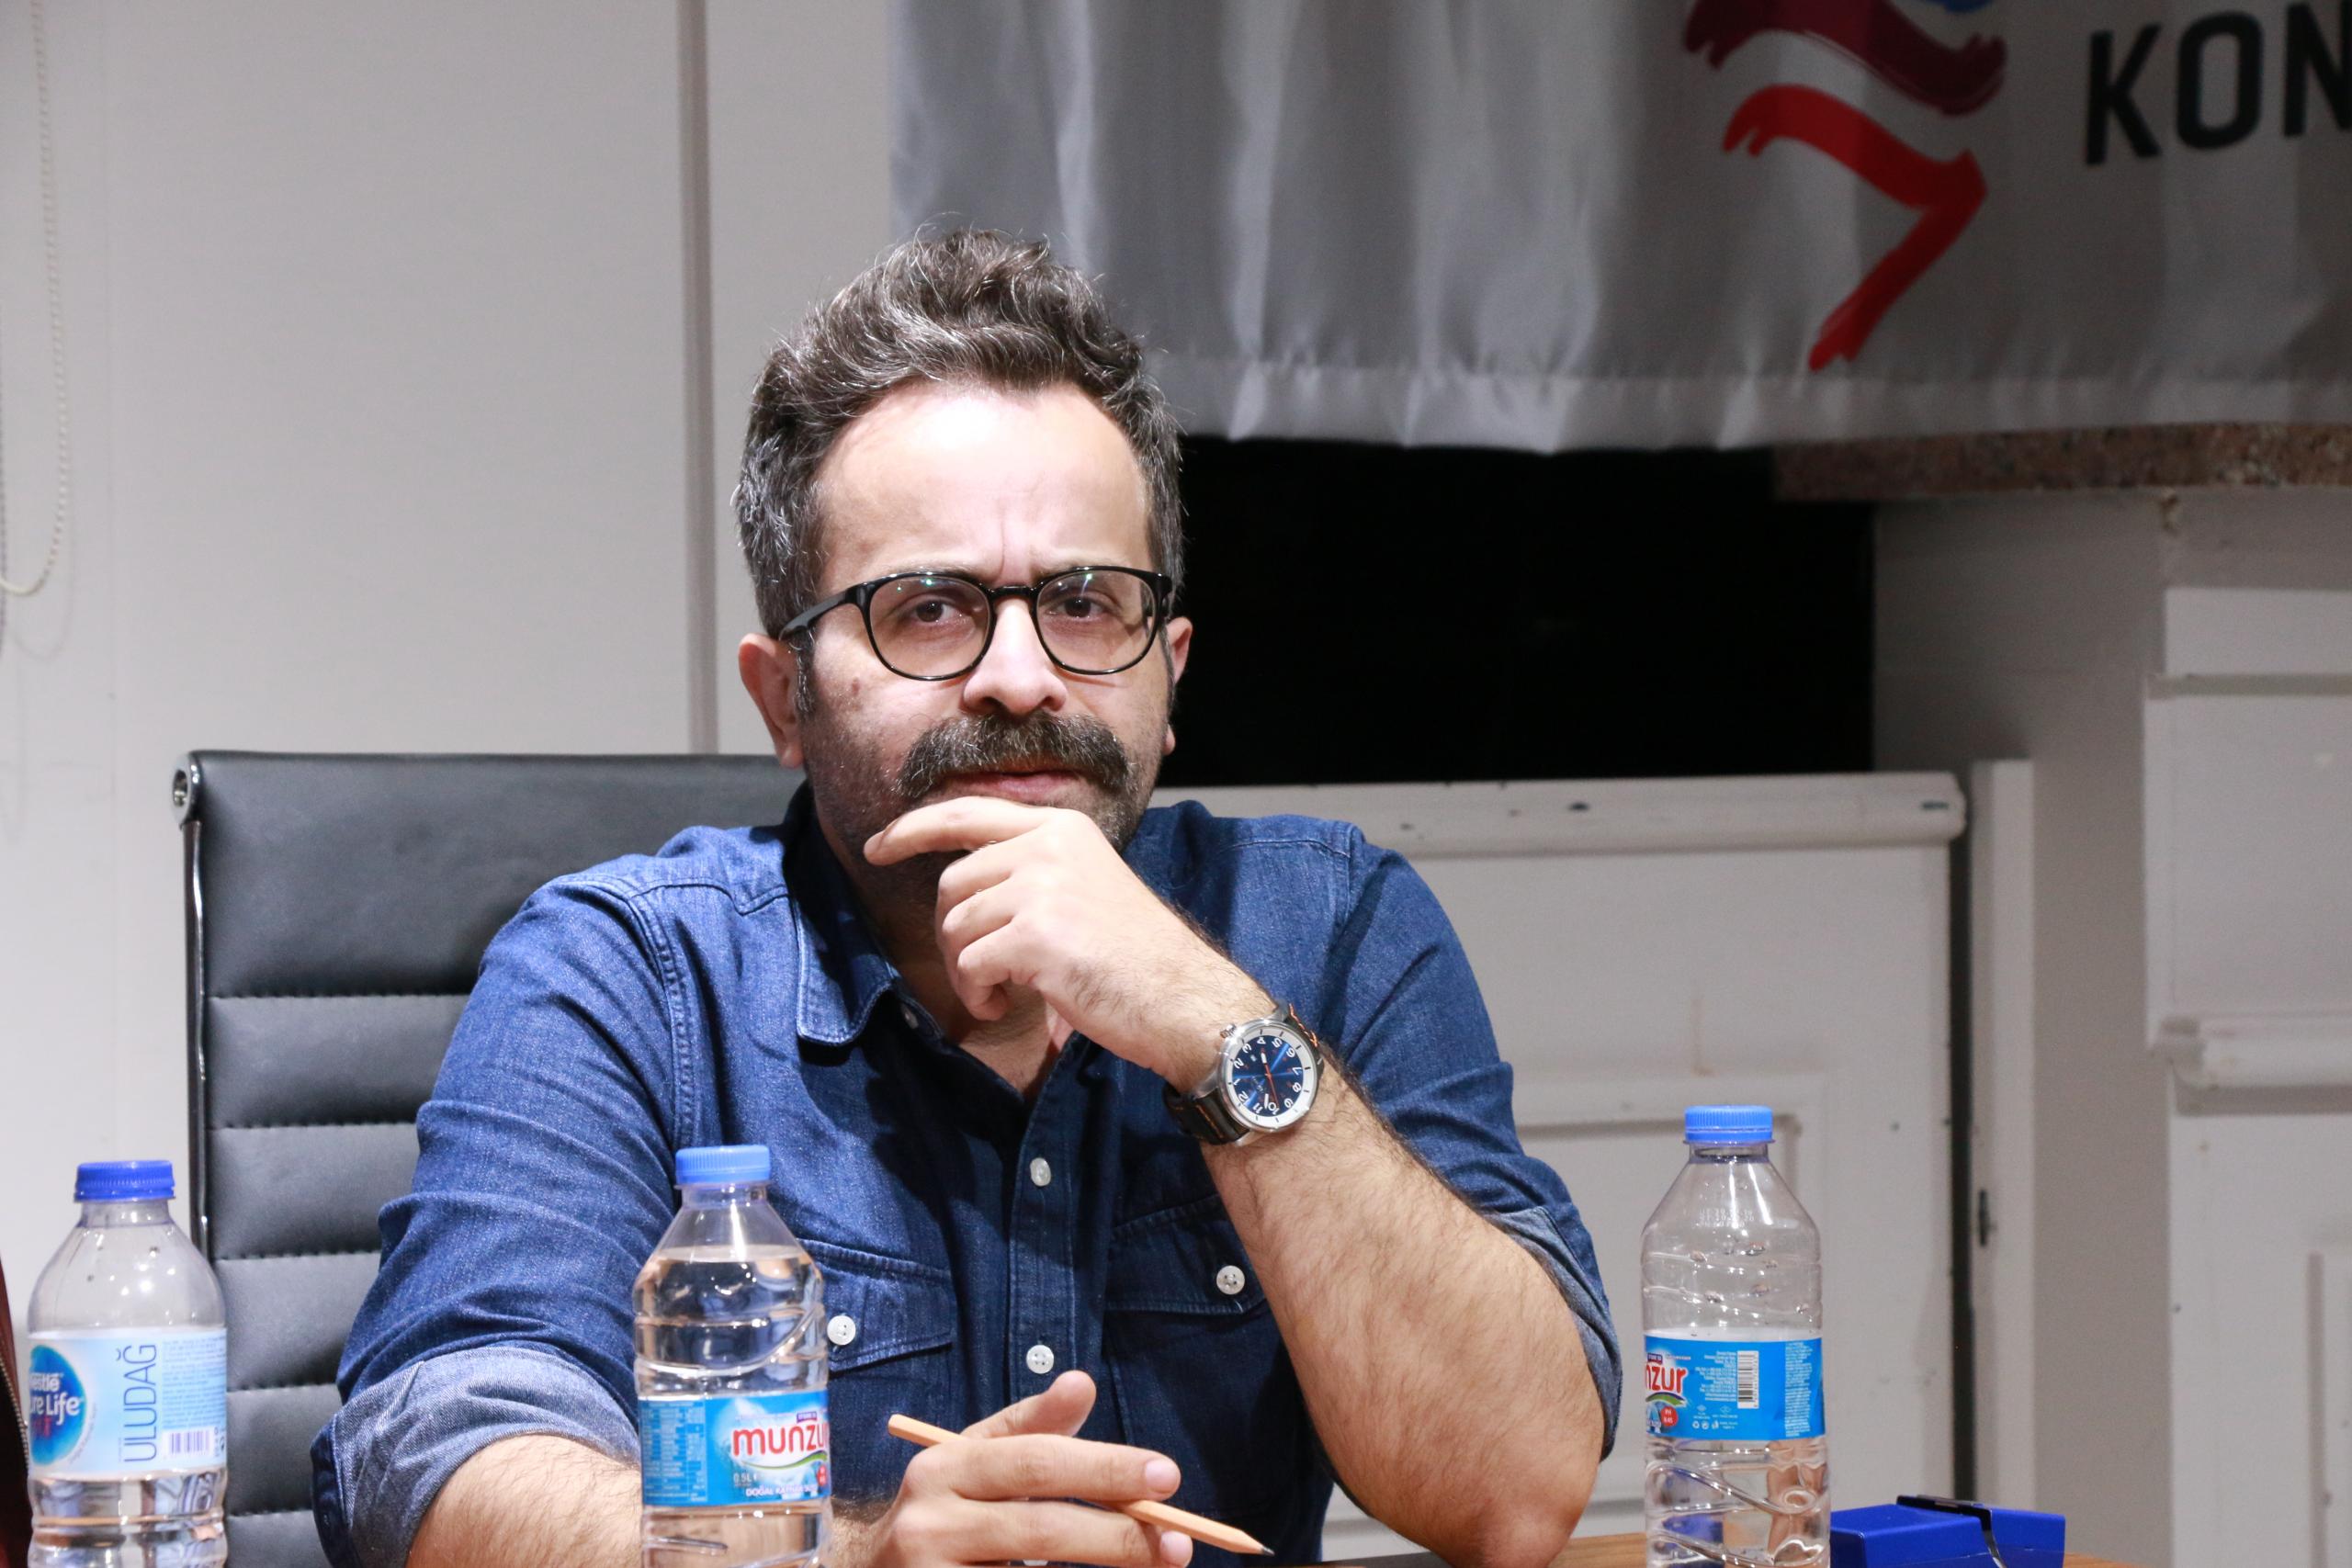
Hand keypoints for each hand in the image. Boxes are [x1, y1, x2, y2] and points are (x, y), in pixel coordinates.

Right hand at [855, 1371, 1192, 1567]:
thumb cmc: (944, 1515)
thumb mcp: (976, 1462)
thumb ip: (1032, 1429)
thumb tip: (1082, 1383)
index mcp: (944, 1467)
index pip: (1036, 1461)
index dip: (1105, 1469)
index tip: (1167, 1475)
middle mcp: (928, 1522)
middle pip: (1042, 1529)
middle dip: (1119, 1536)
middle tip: (1179, 1542)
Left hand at [865, 798, 1267, 1082]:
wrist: (1185, 998)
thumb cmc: (1136, 957)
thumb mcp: (1086, 885)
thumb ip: (1031, 871)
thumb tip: (960, 890)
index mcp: (1060, 827)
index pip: (967, 813)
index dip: (912, 830)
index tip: (877, 848)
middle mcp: (1048, 845)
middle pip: (952, 883)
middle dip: (953, 935)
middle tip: (985, 972)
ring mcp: (1042, 886)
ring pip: (956, 926)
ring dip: (968, 971)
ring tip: (1006, 991)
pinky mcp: (1035, 933)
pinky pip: (969, 964)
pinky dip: (980, 994)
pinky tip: (1011, 1005)